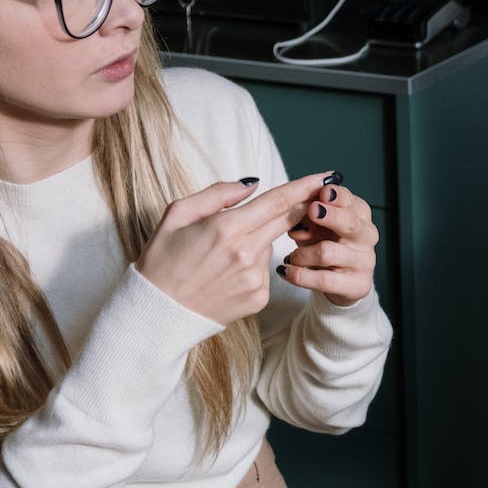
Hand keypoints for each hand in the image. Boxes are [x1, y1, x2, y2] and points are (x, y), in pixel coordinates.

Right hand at [136, 175, 325, 324]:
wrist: (160, 310)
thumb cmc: (163, 259)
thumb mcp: (178, 215)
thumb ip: (218, 194)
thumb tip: (252, 183)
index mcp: (226, 229)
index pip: (276, 201)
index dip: (304, 187)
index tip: (326, 176)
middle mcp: (247, 254)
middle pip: (286, 221)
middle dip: (300, 207)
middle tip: (310, 195)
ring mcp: (256, 278)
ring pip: (270, 245)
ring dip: (258, 240)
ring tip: (223, 253)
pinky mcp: (260, 297)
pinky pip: (266, 270)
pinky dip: (253, 265)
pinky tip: (227, 273)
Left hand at [277, 174, 378, 306]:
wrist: (336, 281)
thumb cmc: (323, 243)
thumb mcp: (314, 224)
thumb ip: (308, 213)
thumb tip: (300, 207)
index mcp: (359, 214)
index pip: (350, 200)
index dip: (336, 196)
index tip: (323, 192)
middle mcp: (367, 235)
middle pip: (350, 222)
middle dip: (330, 216)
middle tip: (312, 212)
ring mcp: (365, 261)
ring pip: (328, 252)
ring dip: (302, 253)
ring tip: (292, 257)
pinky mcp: (358, 285)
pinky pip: (324, 279)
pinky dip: (300, 275)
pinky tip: (286, 270)